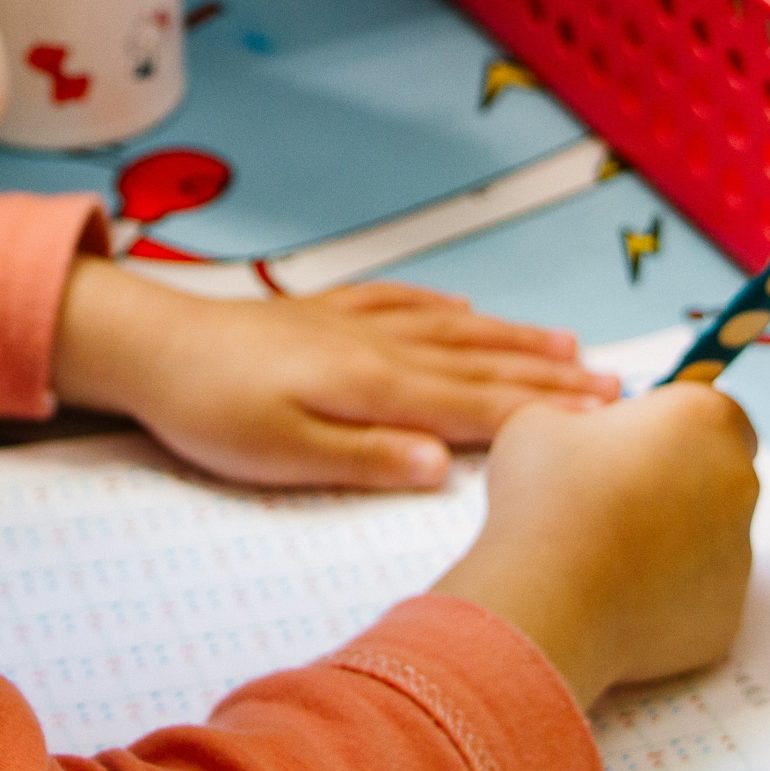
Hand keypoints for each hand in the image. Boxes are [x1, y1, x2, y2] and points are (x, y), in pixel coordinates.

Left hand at [50, 261, 618, 488]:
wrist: (152, 345)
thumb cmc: (212, 412)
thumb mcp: (283, 454)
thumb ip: (368, 460)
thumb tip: (446, 467)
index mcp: (378, 388)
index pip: (481, 405)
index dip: (547, 414)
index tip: (608, 420)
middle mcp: (381, 347)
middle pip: (483, 363)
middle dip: (552, 375)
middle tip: (617, 386)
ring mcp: (356, 323)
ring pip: (455, 329)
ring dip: (514, 339)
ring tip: (568, 346)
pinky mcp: (327, 312)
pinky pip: (405, 303)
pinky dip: (445, 308)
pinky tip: (464, 309)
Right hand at [434, 385, 758, 704]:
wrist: (544, 603)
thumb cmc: (545, 500)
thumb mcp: (538, 421)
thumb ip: (580, 413)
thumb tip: (588, 430)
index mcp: (703, 420)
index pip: (715, 409)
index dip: (674, 423)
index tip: (635, 440)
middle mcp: (738, 482)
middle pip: (718, 472)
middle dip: (676, 479)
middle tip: (614, 495)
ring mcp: (739, 553)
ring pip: (712, 535)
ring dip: (673, 537)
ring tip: (606, 550)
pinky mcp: (727, 613)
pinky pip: (702, 592)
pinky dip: (669, 590)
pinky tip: (618, 591)